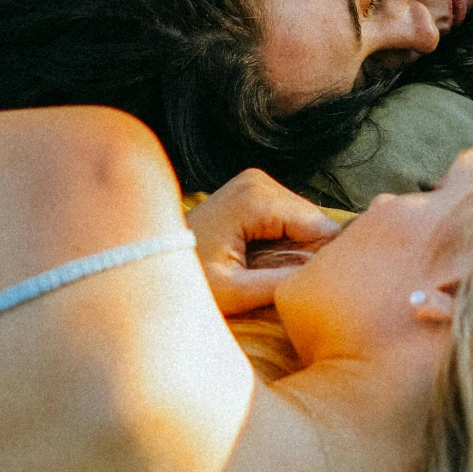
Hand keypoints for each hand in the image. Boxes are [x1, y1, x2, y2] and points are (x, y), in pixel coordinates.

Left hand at [186, 169, 343, 314]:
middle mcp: (258, 180)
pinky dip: (287, 239)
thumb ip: (280, 283)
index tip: (307, 288)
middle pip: (314, 220)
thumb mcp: (234, 291)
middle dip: (309, 253)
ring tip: (273, 273)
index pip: (318, 227)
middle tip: (287, 283)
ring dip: (299, 247)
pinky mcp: (252, 188)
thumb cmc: (188, 278)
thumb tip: (321, 280)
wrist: (151, 257)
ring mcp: (255, 181)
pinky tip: (267, 259)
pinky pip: (289, 216)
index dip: (320, 260)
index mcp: (256, 199)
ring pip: (305, 218)